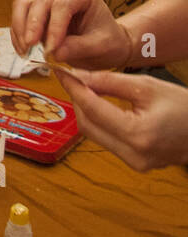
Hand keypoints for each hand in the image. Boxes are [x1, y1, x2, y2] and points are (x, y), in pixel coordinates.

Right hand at [10, 0, 130, 68]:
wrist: (108, 44)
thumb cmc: (109, 41)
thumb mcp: (101, 46)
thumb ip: (79, 47)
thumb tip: (54, 52)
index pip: (64, 4)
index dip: (54, 26)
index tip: (51, 49)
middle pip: (41, 2)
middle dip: (33, 26)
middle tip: (30, 47)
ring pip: (25, 5)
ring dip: (20, 28)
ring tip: (24, 50)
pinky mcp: (38, 11)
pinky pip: (21, 16)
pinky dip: (18, 32)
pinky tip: (22, 49)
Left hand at [57, 68, 187, 170]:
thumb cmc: (183, 106)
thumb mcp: (146, 86)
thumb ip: (108, 81)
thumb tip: (77, 75)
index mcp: (137, 134)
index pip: (92, 109)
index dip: (73, 88)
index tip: (60, 71)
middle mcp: (133, 154)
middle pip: (87, 125)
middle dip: (77, 100)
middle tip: (73, 78)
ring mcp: (134, 163)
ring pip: (94, 134)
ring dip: (86, 111)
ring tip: (86, 88)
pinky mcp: (135, 164)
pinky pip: (107, 141)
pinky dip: (99, 122)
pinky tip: (99, 104)